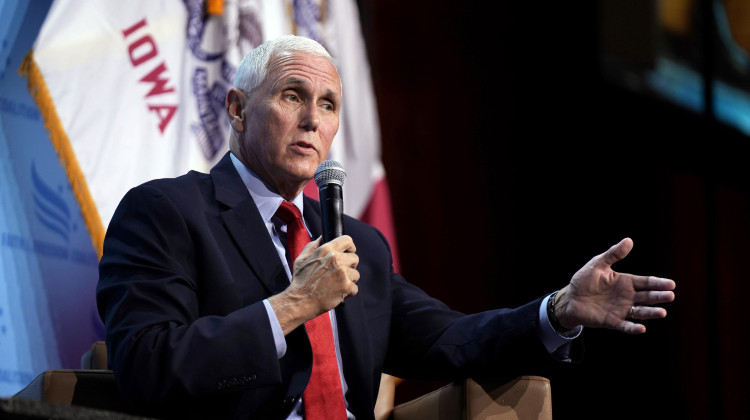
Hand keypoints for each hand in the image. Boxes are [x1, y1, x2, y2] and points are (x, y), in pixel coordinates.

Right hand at [269, 235, 359, 333]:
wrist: (300, 301)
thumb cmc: (300, 281)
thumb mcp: (301, 259)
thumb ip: (313, 246)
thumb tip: (322, 237)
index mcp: (326, 250)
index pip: (347, 240)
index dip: (350, 247)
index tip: (348, 253)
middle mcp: (335, 259)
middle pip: (355, 258)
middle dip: (349, 266)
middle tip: (339, 274)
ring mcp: (342, 272)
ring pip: (356, 274)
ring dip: (349, 281)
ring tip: (336, 285)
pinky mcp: (346, 286)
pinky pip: (355, 288)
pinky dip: (348, 293)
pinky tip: (338, 293)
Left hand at [554, 238, 674, 333]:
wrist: (570, 298)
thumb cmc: (584, 280)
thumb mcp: (598, 264)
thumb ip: (613, 254)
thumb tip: (628, 240)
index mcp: (626, 282)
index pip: (645, 282)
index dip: (658, 283)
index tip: (671, 284)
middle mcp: (627, 296)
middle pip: (647, 297)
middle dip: (659, 296)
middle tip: (670, 296)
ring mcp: (621, 310)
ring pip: (640, 312)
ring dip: (651, 313)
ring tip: (662, 312)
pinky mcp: (612, 321)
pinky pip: (625, 326)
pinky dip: (633, 328)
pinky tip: (642, 329)